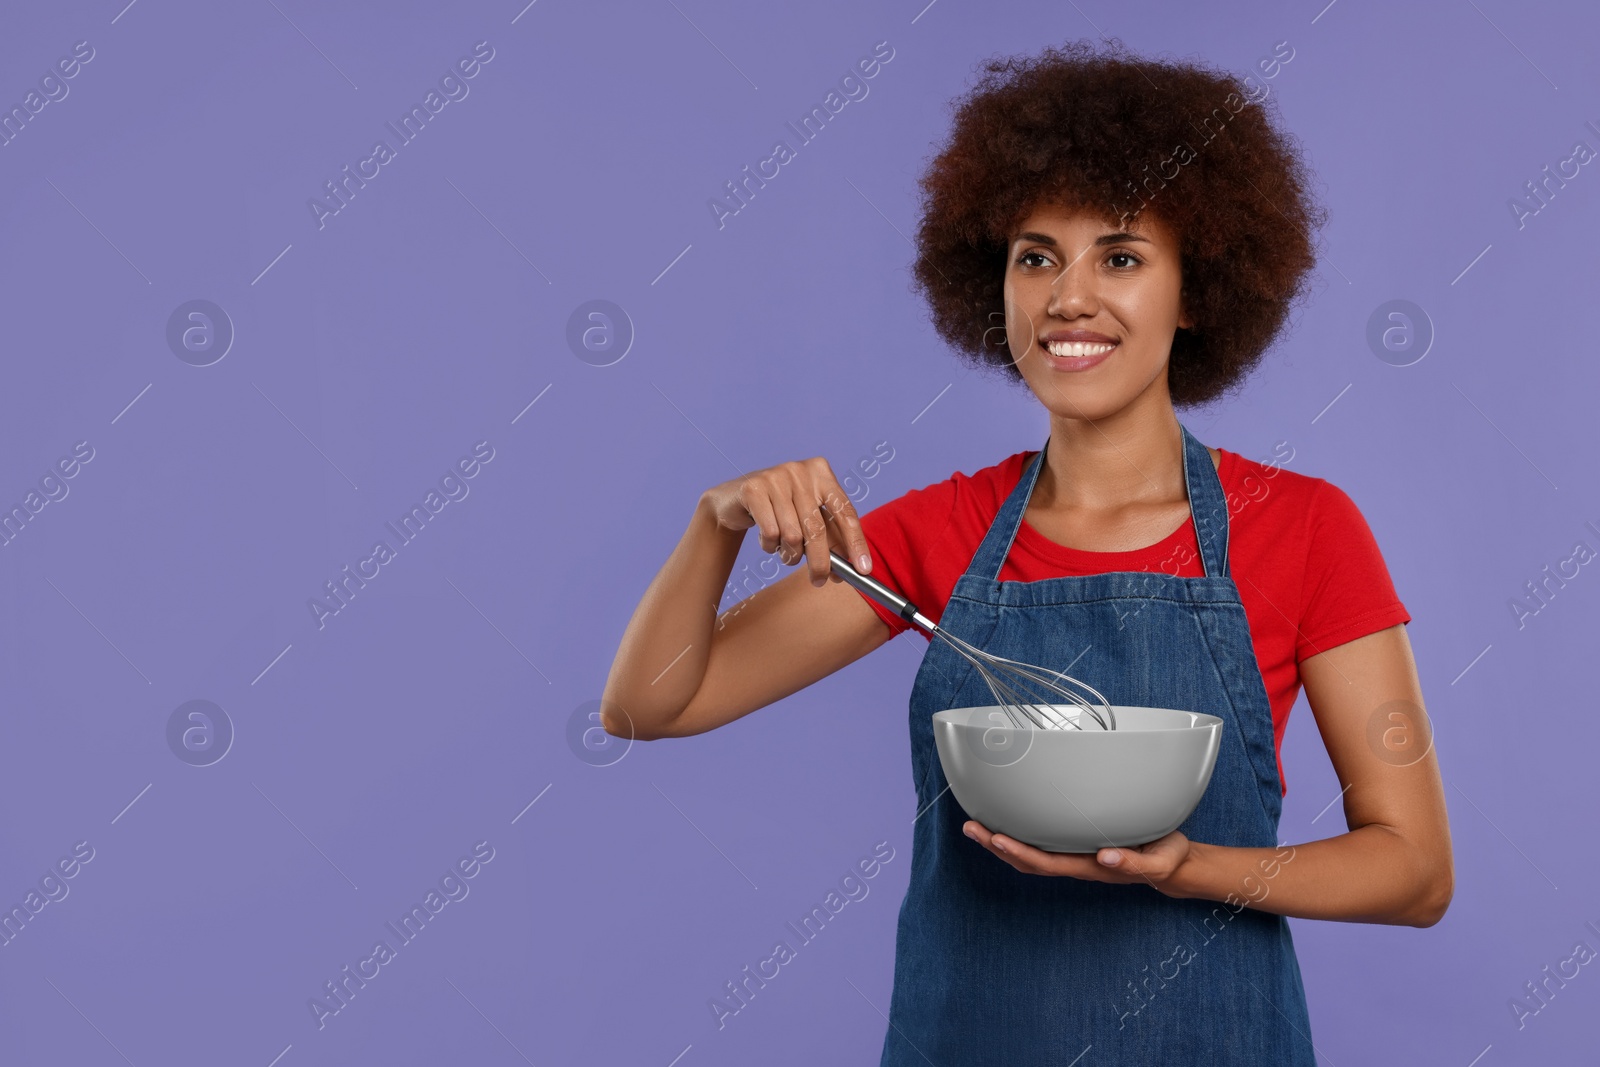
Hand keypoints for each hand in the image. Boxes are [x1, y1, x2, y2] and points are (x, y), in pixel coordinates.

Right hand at [702, 458, 871, 586]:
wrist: (735, 500)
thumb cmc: (780, 511)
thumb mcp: (808, 518)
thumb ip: (831, 538)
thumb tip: (853, 569)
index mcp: (822, 473)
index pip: (845, 511)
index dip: (856, 543)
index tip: (863, 570)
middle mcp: (800, 470)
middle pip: (817, 529)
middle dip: (820, 562)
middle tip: (819, 581)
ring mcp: (776, 476)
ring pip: (792, 535)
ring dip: (790, 554)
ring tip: (785, 551)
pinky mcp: (753, 488)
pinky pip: (770, 533)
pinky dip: (770, 546)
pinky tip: (767, 539)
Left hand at [963, 820, 1192, 895]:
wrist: (1173, 866)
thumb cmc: (1165, 858)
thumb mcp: (1159, 861)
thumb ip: (1135, 862)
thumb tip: (1105, 856)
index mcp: (1092, 866)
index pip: (1048, 863)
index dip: (1020, 852)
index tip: (997, 839)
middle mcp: (1077, 863)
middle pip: (1028, 860)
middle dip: (998, 846)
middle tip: (970, 828)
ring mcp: (1075, 855)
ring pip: (1030, 853)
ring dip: (1001, 842)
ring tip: (974, 826)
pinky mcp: (1078, 844)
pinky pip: (1042, 843)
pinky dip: (1019, 834)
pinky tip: (1004, 821)